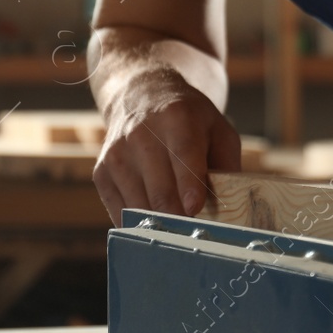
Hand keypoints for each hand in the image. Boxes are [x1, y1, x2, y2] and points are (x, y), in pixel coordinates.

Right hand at [92, 66, 240, 225]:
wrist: (141, 97)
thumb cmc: (188, 120)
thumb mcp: (218, 129)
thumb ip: (227, 165)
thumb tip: (230, 209)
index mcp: (176, 117)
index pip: (183, 155)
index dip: (189, 185)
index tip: (195, 209)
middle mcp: (141, 134)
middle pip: (160, 191)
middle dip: (180, 220)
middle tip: (196, 235)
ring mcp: (117, 155)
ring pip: (140, 208)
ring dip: (161, 226)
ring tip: (178, 230)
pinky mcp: (101, 173)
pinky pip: (121, 214)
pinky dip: (140, 225)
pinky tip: (155, 221)